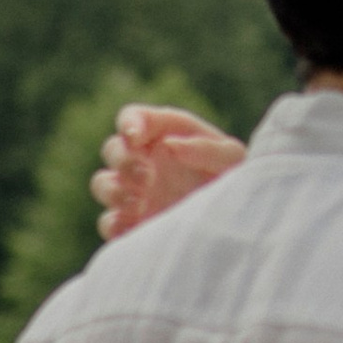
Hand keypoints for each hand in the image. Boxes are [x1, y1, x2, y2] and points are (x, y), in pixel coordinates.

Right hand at [92, 104, 246, 240]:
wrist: (239, 222)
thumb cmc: (235, 179)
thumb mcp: (232, 158)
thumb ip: (207, 148)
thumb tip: (170, 145)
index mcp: (164, 135)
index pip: (133, 118)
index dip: (128, 123)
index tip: (136, 138)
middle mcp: (145, 161)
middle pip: (112, 150)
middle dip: (123, 160)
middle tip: (148, 178)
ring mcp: (136, 193)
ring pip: (102, 183)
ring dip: (114, 190)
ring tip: (140, 202)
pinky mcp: (133, 224)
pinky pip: (108, 222)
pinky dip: (114, 223)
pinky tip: (135, 224)